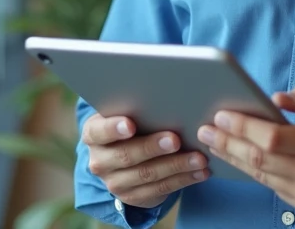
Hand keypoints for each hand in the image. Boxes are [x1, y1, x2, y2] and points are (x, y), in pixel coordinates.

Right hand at [81, 114, 210, 208]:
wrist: (123, 157)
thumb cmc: (132, 122)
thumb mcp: (126, 113)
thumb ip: (137, 106)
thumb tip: (168, 96)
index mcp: (93, 134)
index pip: (99, 131)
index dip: (113, 128)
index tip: (130, 125)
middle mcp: (99, 161)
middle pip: (126, 155)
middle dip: (152, 147)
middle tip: (175, 139)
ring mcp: (115, 183)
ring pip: (147, 175)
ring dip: (176, 166)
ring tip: (198, 158)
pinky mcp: (133, 197)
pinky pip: (160, 190)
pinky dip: (183, 179)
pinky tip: (200, 172)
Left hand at [198, 83, 294, 215]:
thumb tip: (275, 98)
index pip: (275, 138)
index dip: (244, 127)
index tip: (222, 114)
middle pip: (261, 160)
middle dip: (228, 142)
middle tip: (204, 129)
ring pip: (262, 176)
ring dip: (234, 158)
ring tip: (213, 141)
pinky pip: (273, 186)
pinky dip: (252, 171)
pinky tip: (236, 157)